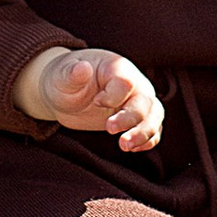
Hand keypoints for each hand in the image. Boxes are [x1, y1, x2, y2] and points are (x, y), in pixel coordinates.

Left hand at [21, 47, 165, 156]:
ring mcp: (138, 101)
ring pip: (154, 117)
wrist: (66, 94)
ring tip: (125, 146)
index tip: (96, 101)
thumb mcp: (62, 76)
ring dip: (144, 133)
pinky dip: (148, 140)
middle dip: (130, 119)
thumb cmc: (64, 80)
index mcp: (117, 68)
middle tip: (109, 130)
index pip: (125, 83)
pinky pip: (153, 129)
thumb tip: (83, 68)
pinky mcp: (137, 119)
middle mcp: (134, 83)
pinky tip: (134, 149)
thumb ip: (71, 74)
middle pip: (144, 101)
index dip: (112, 96)